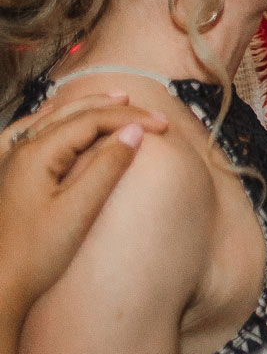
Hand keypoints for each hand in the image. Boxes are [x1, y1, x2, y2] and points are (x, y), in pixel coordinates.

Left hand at [0, 94, 169, 309]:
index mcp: (36, 154)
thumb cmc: (36, 253)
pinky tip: (52, 118)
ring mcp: (9, 163)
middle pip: (73, 115)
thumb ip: (107, 166)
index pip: (92, 120)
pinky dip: (50, 121)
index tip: (164, 126)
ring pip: (51, 120)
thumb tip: (134, 132)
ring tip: (115, 100)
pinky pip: (27, 134)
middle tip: (151, 113)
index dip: (130, 118)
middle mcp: (19, 151)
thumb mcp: (79, 210)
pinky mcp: (8, 178)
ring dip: (86, 108)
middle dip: (115, 109)